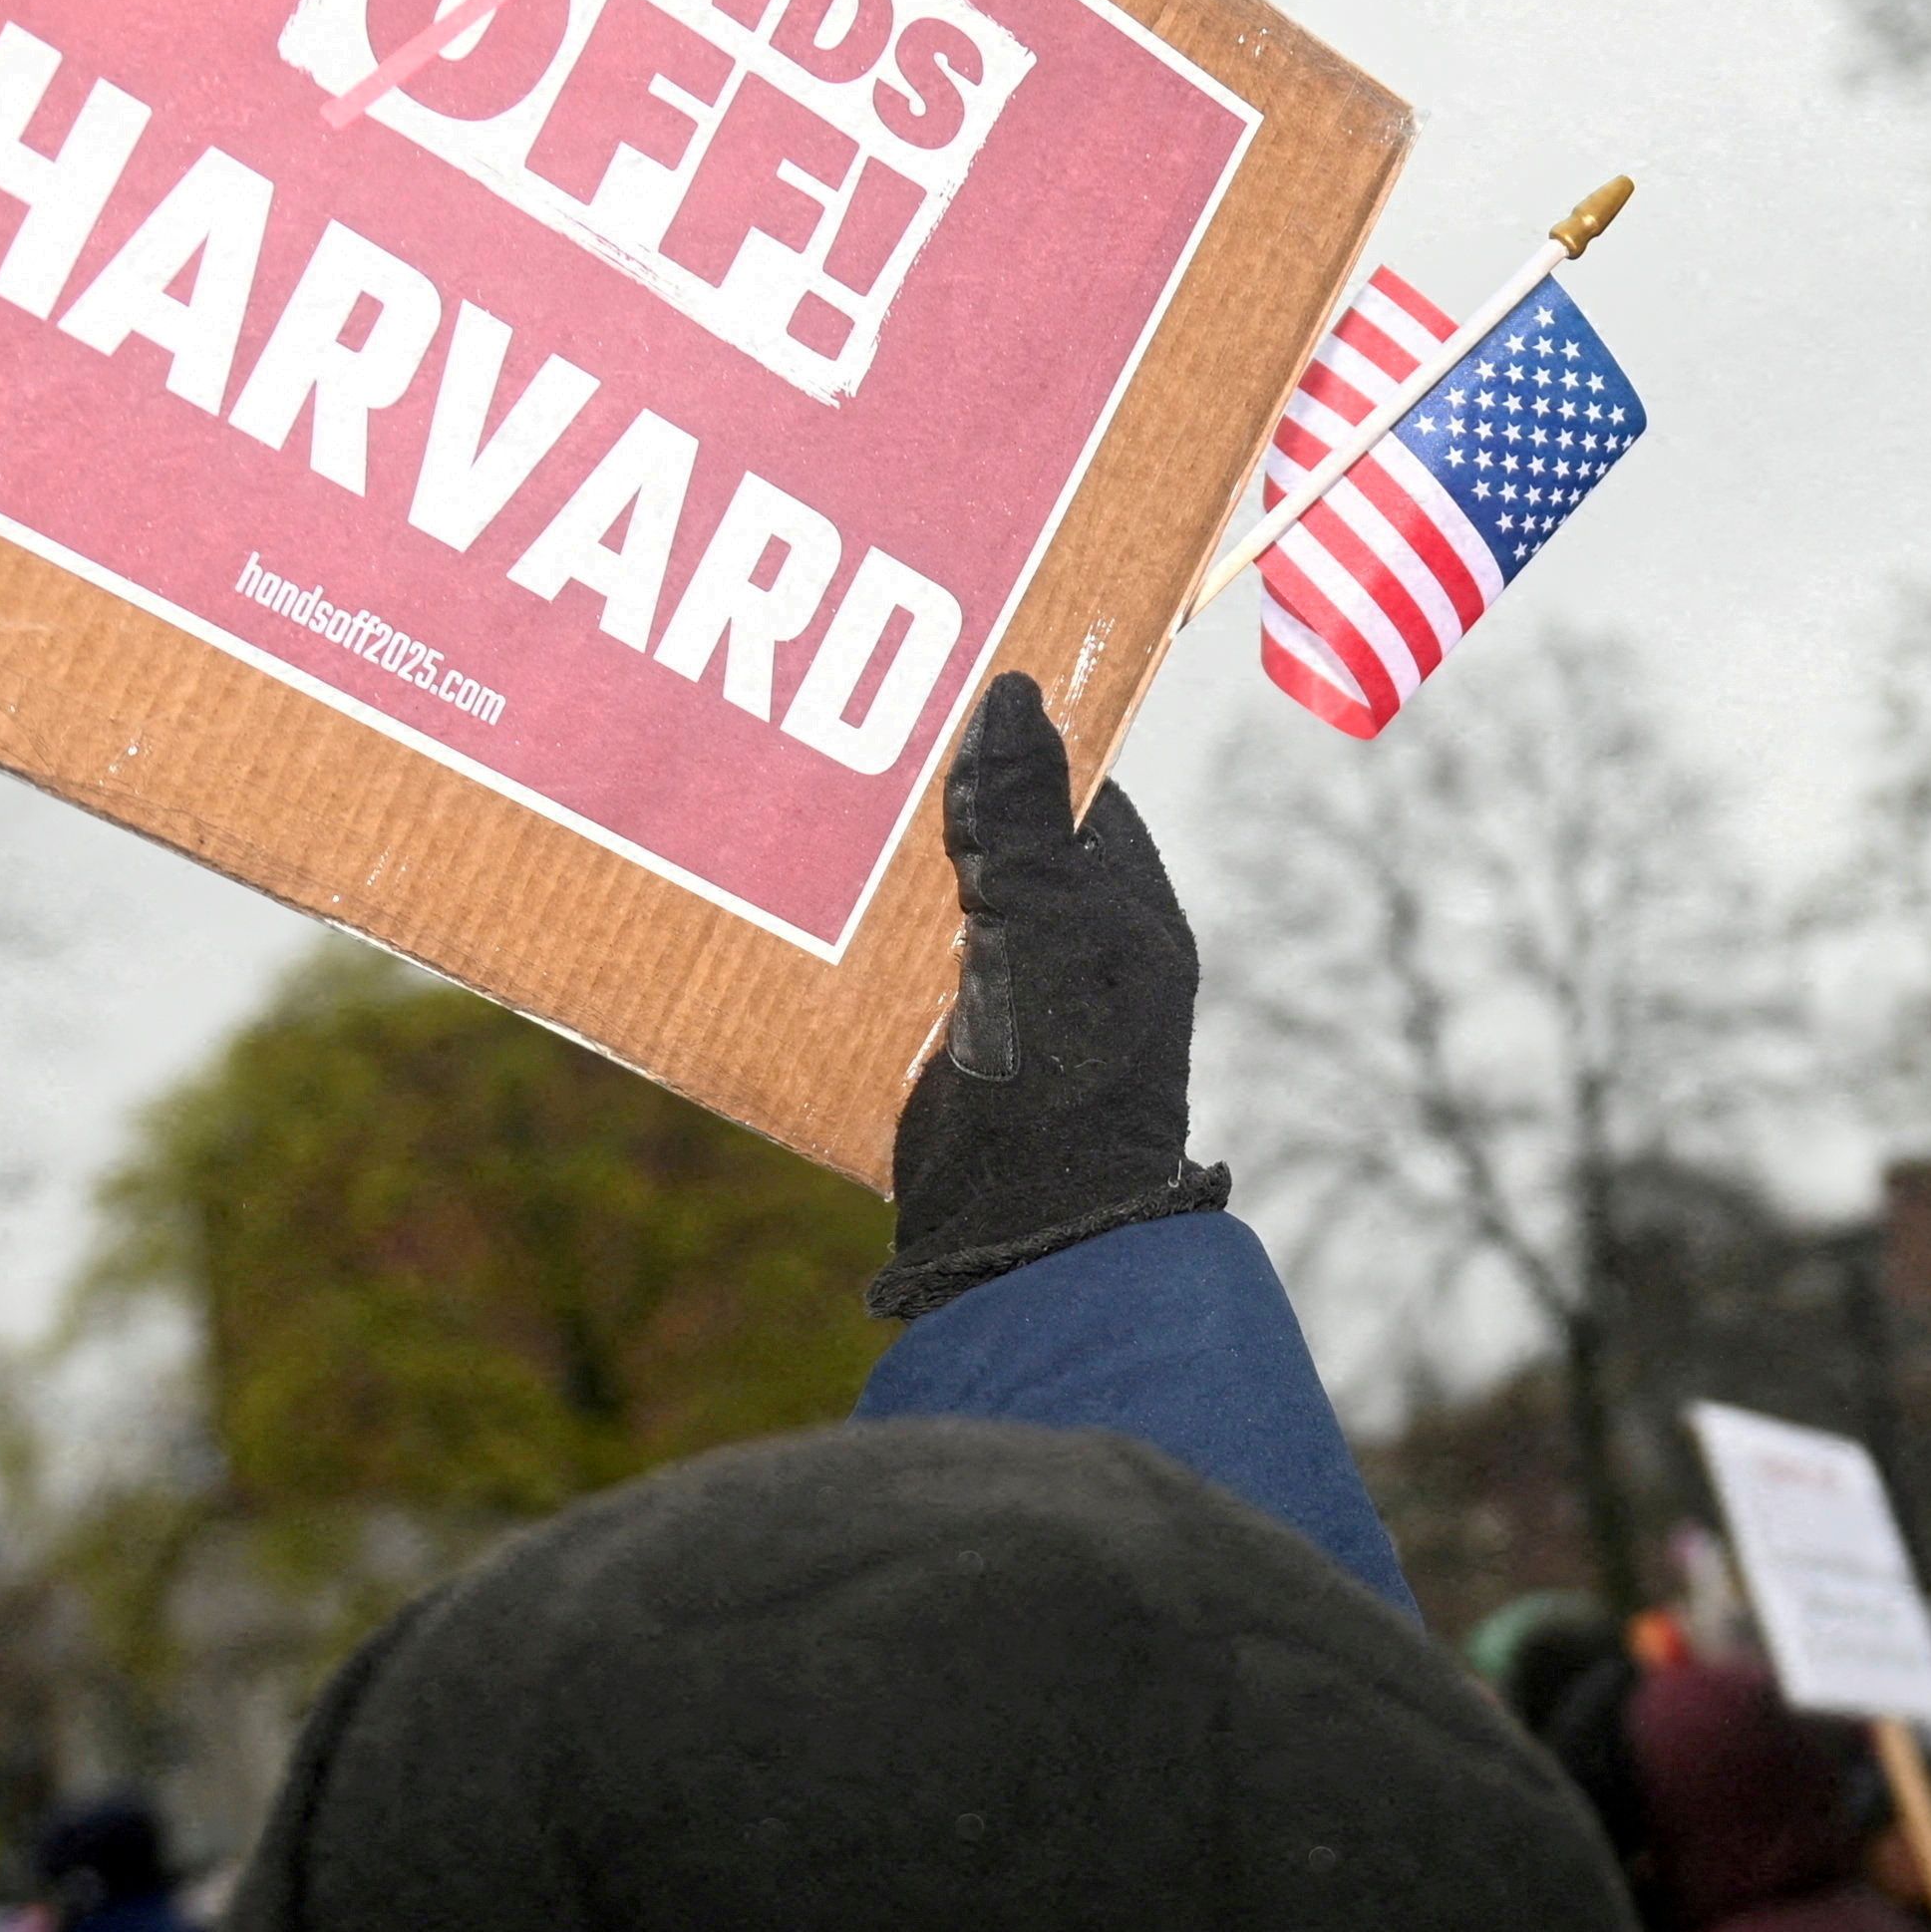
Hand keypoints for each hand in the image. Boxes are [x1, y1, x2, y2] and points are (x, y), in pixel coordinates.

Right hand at [866, 674, 1230, 1322]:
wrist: (1023, 1244)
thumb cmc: (1060, 1083)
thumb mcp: (1044, 929)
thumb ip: (1022, 822)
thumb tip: (1014, 694)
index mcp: (1130, 919)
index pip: (1076, 799)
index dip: (1017, 747)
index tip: (942, 687)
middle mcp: (1081, 959)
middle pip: (1003, 851)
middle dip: (935, 807)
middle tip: (846, 742)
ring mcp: (1018, 1011)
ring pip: (949, 911)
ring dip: (889, 876)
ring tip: (806, 810)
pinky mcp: (959, 1058)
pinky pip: (909, 977)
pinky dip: (863, 945)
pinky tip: (800, 911)